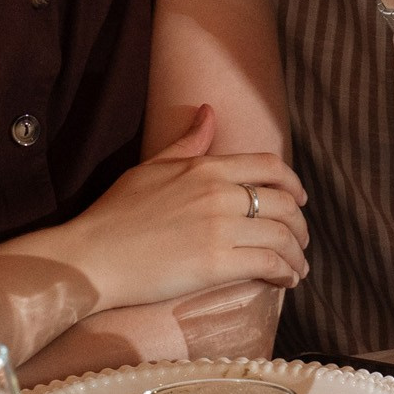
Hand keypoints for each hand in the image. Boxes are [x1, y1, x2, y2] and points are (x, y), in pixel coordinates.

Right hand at [55, 105, 306, 312]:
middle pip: (284, 204)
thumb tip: (209, 112)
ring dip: (297, 255)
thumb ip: (187, 143)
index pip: (270, 167)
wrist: (92, 256)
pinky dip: (285, 273)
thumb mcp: (151, 167)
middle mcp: (219, 193)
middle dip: (300, 225)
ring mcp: (220, 228)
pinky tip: (286, 281)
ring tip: (297, 269)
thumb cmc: (114, 213)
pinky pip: (269, 265)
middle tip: (300, 242)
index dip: (294, 184)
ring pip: (282, 237)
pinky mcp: (217, 264)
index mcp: (206, 168)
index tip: (300, 200)